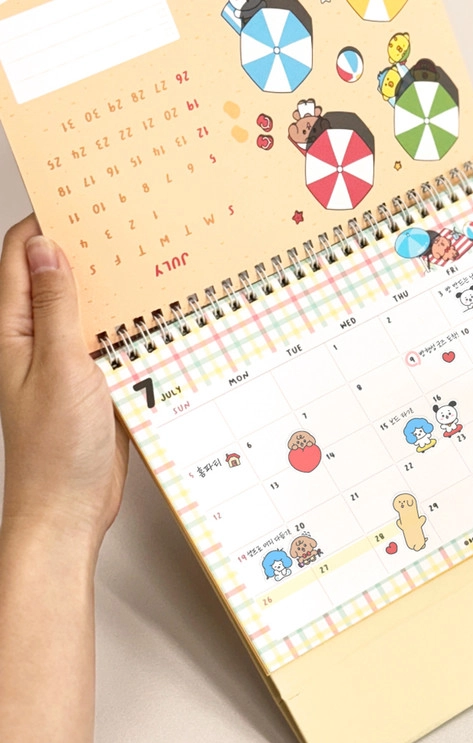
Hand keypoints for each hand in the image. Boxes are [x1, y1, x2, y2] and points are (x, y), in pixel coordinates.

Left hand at [0, 216, 128, 546]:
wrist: (71, 508)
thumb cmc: (55, 451)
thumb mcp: (59, 368)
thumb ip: (56, 308)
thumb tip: (48, 249)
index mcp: (12, 332)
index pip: (20, 259)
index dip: (44, 223)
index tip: (79, 197)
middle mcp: (35, 340)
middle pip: (55, 277)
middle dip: (85, 249)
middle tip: (125, 226)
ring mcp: (66, 361)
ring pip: (87, 308)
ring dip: (111, 288)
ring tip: (145, 264)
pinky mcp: (94, 381)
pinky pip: (110, 340)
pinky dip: (127, 324)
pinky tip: (152, 317)